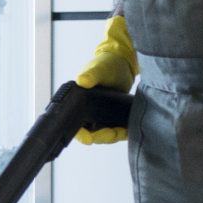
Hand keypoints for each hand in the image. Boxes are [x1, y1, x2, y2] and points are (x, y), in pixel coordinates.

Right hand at [74, 15, 136, 145]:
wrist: (121, 65)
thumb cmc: (105, 64)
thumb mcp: (98, 69)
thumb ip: (90, 75)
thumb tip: (82, 81)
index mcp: (77, 103)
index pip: (75, 125)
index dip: (81, 134)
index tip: (89, 138)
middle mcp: (87, 113)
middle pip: (91, 134)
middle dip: (102, 137)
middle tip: (112, 133)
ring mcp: (100, 116)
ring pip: (104, 134)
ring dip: (112, 136)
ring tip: (122, 131)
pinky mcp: (112, 118)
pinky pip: (115, 130)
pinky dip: (121, 132)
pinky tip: (127, 129)